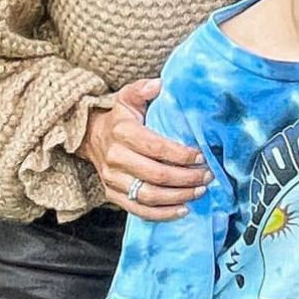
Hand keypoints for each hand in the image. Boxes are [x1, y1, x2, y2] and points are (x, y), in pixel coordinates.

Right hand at [79, 78, 211, 219]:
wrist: (91, 137)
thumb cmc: (119, 117)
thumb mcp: (128, 97)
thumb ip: (143, 89)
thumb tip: (160, 84)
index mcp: (122, 132)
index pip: (156, 148)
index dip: (181, 155)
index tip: (201, 156)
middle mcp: (115, 158)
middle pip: (156, 175)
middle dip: (186, 178)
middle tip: (207, 176)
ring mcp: (113, 180)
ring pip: (149, 196)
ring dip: (178, 197)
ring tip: (199, 191)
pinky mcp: (113, 195)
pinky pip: (139, 210)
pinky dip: (162, 214)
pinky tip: (182, 210)